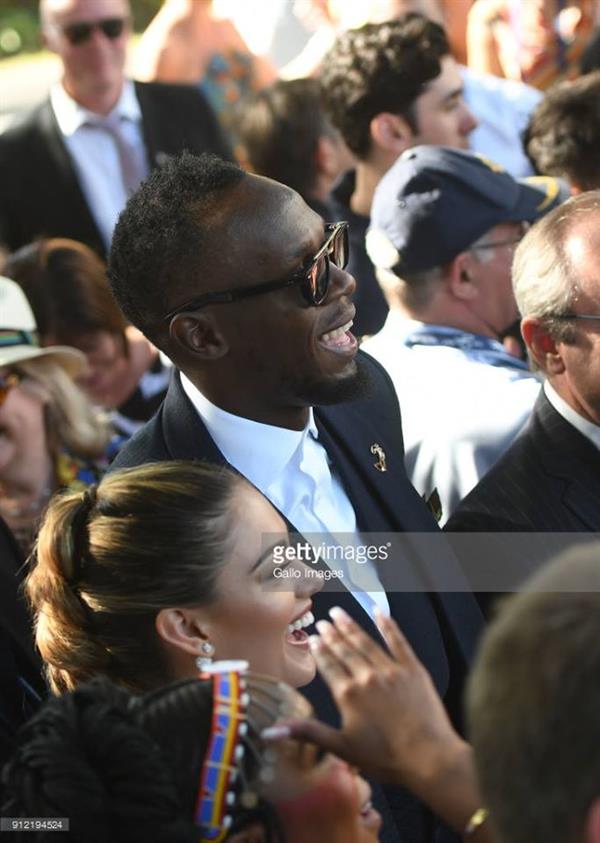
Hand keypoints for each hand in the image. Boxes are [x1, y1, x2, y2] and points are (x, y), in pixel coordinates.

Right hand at [263, 607, 483, 834]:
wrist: (429, 758)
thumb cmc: (386, 758)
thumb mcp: (341, 748)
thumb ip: (307, 732)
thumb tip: (271, 730)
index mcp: (348, 694)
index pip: (328, 665)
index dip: (319, 650)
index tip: (313, 637)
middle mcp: (367, 676)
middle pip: (345, 650)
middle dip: (332, 634)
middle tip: (323, 620)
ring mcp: (391, 670)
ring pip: (366, 642)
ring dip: (351, 626)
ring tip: (339, 613)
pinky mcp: (412, 669)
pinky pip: (397, 641)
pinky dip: (387, 625)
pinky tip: (379, 612)